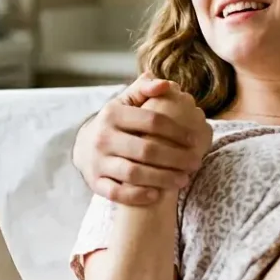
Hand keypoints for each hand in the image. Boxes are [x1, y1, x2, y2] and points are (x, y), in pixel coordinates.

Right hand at [71, 74, 211, 206]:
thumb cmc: (116, 122)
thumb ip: (145, 89)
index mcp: (113, 114)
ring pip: (133, 174)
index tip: (194, 139)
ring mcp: (98, 161)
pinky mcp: (95, 182)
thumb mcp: (126, 102)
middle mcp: (103, 137)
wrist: (84, 146)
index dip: (177, 131)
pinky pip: (117, 193)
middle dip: (175, 158)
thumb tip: (167, 84)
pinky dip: (137, 195)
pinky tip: (157, 195)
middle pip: (146, 150)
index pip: (151, 121)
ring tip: (184, 180)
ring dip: (162, 179)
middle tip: (196, 163)